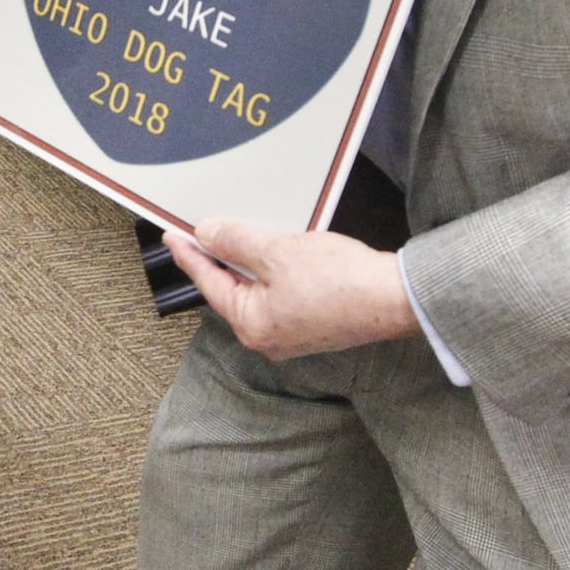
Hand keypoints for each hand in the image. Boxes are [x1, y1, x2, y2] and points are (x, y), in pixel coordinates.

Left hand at [161, 219, 418, 359]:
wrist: (397, 299)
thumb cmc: (341, 282)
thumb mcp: (277, 253)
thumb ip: (236, 243)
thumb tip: (207, 234)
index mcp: (251, 324)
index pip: (208, 283)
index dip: (189, 255)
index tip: (172, 236)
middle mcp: (267, 337)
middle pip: (231, 290)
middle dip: (219, 259)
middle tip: (201, 232)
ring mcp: (291, 334)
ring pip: (257, 291)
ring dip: (249, 263)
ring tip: (238, 236)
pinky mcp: (313, 324)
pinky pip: (280, 294)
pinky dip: (273, 272)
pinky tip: (277, 252)